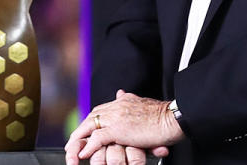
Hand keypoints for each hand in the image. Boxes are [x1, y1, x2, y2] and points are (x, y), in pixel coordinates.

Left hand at [65, 90, 181, 162]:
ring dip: (79, 138)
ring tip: (73, 149)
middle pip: (92, 116)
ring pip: (90, 125)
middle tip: (73, 141)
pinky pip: (97, 138)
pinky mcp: (118, 129)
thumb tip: (121, 93)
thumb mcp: (144, 105)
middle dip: (81, 129)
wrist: (174, 118)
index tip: (86, 130)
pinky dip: (89, 146)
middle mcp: (118, 106)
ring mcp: (116, 117)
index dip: (92, 121)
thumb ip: (130, 100)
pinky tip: (84, 153)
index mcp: (124, 101)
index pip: (101, 109)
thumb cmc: (165, 116)